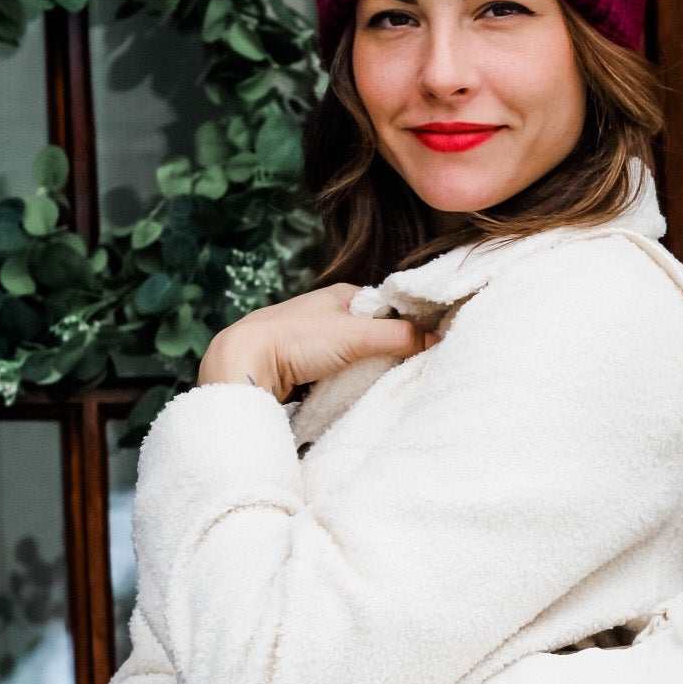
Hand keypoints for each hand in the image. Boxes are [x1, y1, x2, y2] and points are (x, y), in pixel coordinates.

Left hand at [198, 284, 436, 399]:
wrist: (244, 363)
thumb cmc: (295, 339)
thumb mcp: (356, 335)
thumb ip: (398, 337)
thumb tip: (437, 340)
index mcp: (343, 295)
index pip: (390, 307)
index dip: (410, 324)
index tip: (429, 344)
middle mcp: (330, 313)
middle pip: (375, 332)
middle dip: (391, 349)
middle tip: (410, 368)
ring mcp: (317, 339)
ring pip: (357, 354)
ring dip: (369, 368)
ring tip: (385, 381)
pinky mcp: (305, 364)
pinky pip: (339, 371)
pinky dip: (349, 379)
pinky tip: (355, 389)